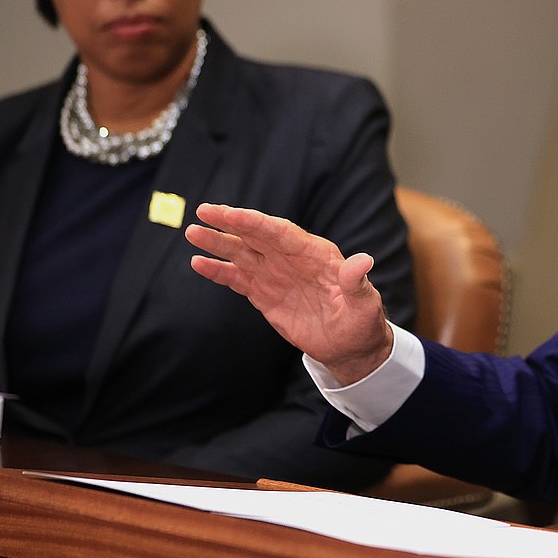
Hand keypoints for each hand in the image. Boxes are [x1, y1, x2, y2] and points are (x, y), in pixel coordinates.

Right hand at [186, 202, 393, 384]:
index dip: (256, 222)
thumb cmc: (362, 322)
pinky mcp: (265, 294)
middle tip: (204, 210)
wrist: (350, 347)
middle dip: (231, 223)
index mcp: (316, 254)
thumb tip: (363, 261)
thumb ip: (357, 283)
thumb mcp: (364, 304)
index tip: (231, 214)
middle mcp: (292, 259)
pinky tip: (198, 262)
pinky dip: (218, 271)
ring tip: (193, 232)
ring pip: (243, 253)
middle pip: (257, 235)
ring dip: (218, 243)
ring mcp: (276, 275)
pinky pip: (238, 279)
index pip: (281, 232)